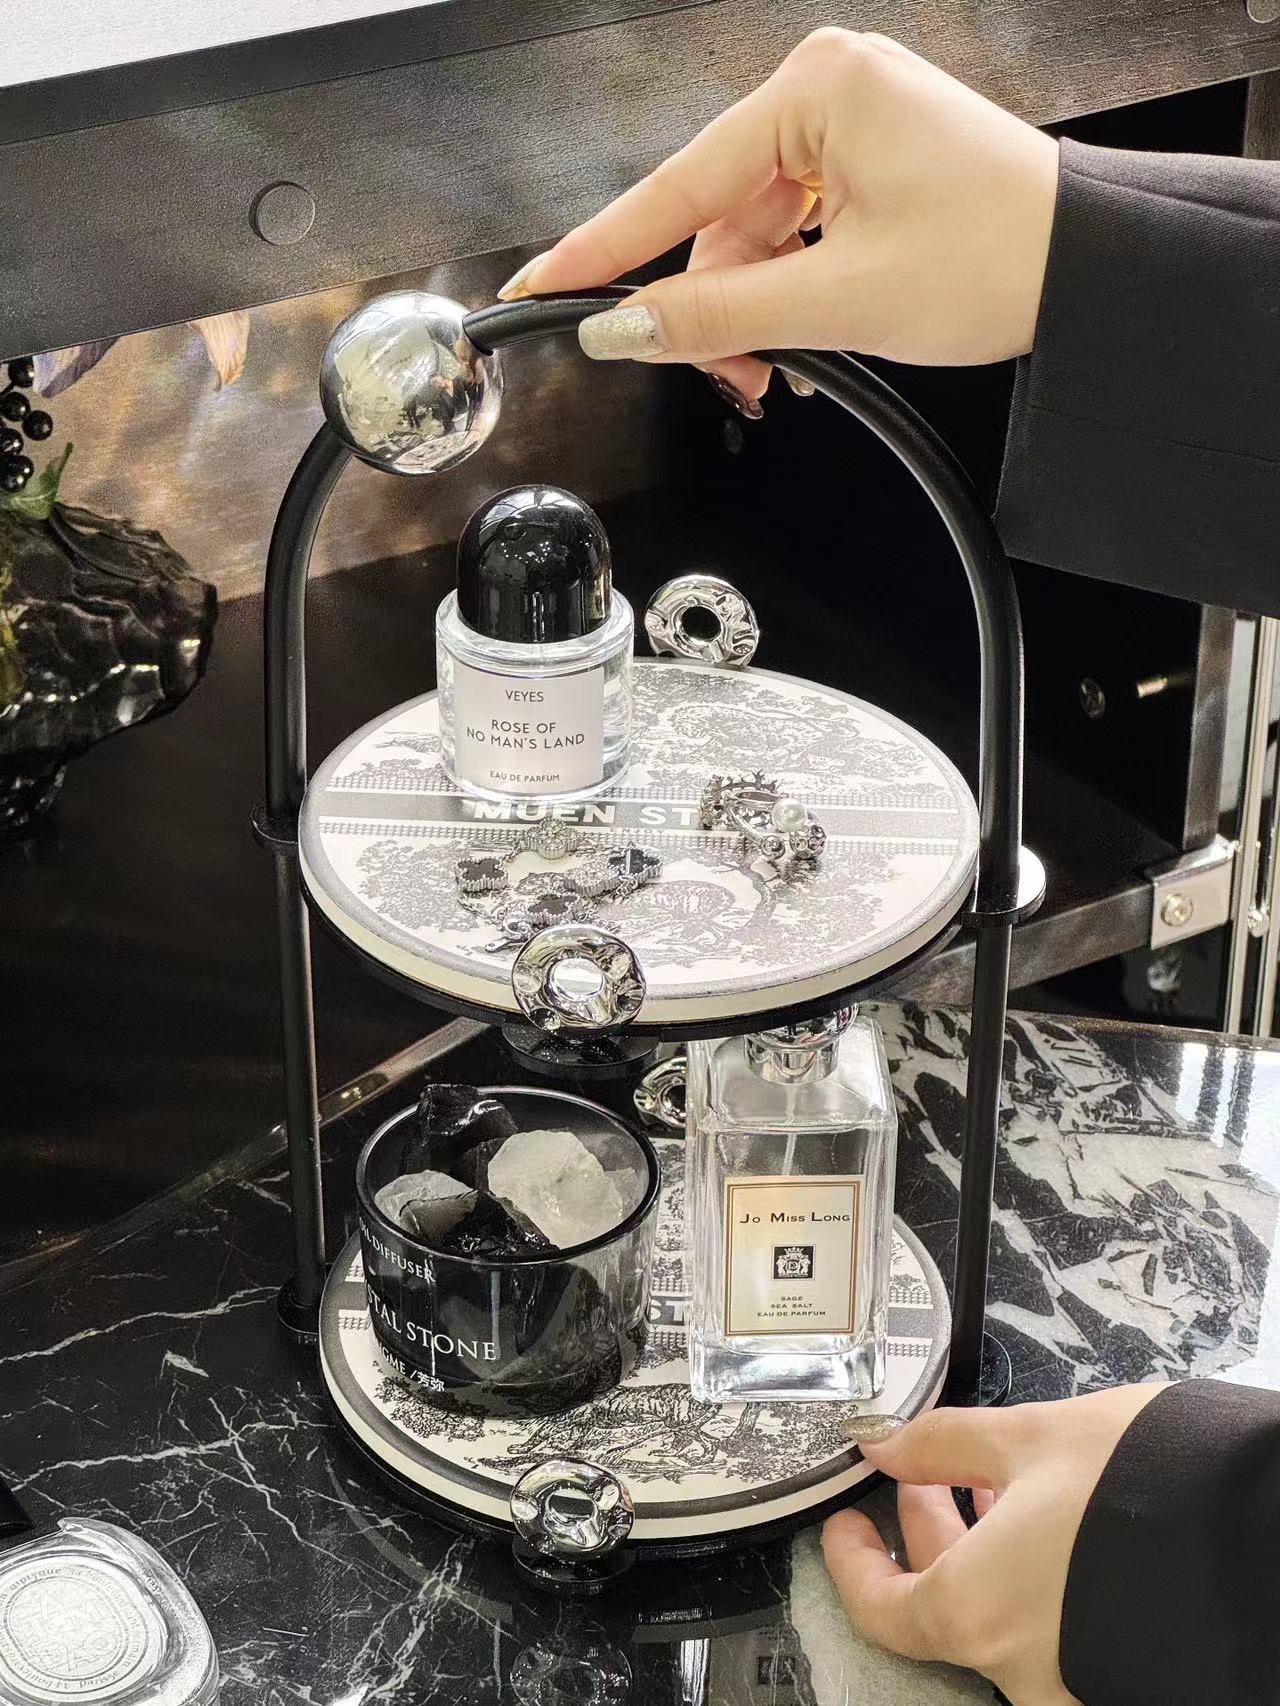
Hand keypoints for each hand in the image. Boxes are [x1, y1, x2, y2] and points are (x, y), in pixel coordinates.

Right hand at [499, 30, 1059, 401]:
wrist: (1094, 272)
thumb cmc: (1001, 257)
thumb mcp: (838, 302)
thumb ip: (717, 317)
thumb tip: (624, 328)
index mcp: (818, 89)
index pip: (678, 184)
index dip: (605, 249)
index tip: (543, 283)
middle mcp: (828, 91)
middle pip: (716, 218)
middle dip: (715, 308)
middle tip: (730, 378)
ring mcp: (850, 127)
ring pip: (752, 237)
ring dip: (753, 313)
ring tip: (779, 371)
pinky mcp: (869, 164)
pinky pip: (793, 235)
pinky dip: (788, 294)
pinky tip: (802, 339)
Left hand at [823, 1385, 1164, 1704]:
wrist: (1256, 1527)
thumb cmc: (1139, 1482)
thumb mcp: (1029, 1437)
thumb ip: (942, 1443)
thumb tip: (886, 1441)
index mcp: (976, 1614)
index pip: (883, 1611)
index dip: (852, 1564)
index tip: (844, 1524)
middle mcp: (1020, 1665)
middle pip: (943, 1611)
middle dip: (929, 1538)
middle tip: (925, 1483)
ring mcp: (1072, 1681)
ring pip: (1001, 1619)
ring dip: (983, 1553)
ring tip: (993, 1485)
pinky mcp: (1117, 1673)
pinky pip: (1052, 1632)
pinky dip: (1033, 1582)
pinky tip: (1048, 1525)